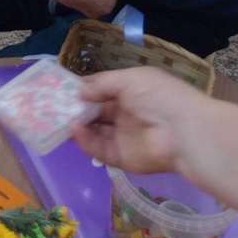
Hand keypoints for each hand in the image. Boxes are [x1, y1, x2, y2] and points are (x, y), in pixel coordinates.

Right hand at [70, 67, 209, 174]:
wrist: (185, 132)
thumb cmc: (159, 97)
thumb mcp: (130, 79)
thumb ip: (102, 84)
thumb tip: (79, 92)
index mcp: (131, 92)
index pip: (102, 90)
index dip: (84, 89)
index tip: (62, 88)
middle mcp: (127, 114)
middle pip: (96, 111)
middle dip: (76, 108)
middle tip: (53, 106)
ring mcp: (124, 137)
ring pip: (94, 132)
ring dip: (78, 125)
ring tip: (59, 119)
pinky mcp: (122, 158)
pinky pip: (99, 149)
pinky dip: (85, 141)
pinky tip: (75, 131)